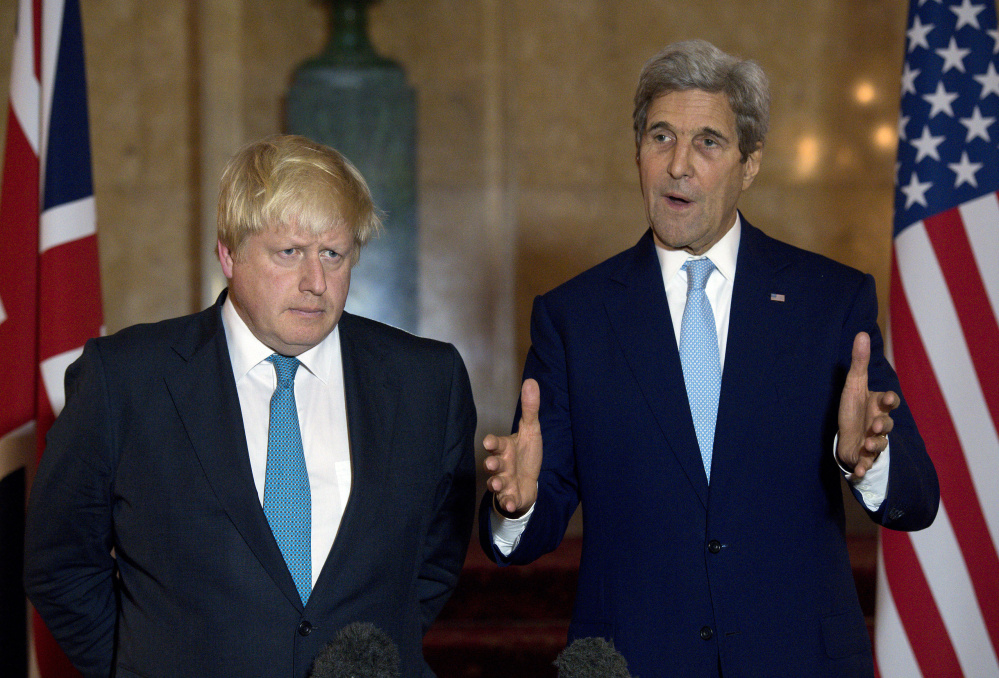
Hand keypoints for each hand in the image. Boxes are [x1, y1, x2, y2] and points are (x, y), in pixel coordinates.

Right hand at [483, 379, 542, 516]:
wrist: (527, 482)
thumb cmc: (525, 454)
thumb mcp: (531, 430)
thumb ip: (530, 409)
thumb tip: (531, 381)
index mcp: (505, 448)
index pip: (496, 443)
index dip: (492, 443)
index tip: (489, 442)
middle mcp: (502, 464)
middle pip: (493, 464)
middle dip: (491, 464)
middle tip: (492, 464)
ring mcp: (504, 481)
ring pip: (497, 482)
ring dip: (497, 483)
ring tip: (498, 484)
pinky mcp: (510, 496)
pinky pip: (507, 500)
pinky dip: (508, 502)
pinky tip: (511, 503)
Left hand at [837, 332, 898, 477]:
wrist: (849, 435)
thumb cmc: (854, 408)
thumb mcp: (854, 384)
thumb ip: (860, 362)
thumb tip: (861, 332)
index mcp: (879, 406)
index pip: (889, 402)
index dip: (890, 401)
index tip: (889, 399)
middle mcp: (879, 424)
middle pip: (886, 425)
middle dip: (882, 426)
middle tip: (875, 425)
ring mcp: (872, 441)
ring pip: (878, 445)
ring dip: (874, 446)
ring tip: (866, 445)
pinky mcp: (863, 457)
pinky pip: (866, 465)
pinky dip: (862, 469)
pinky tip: (857, 473)